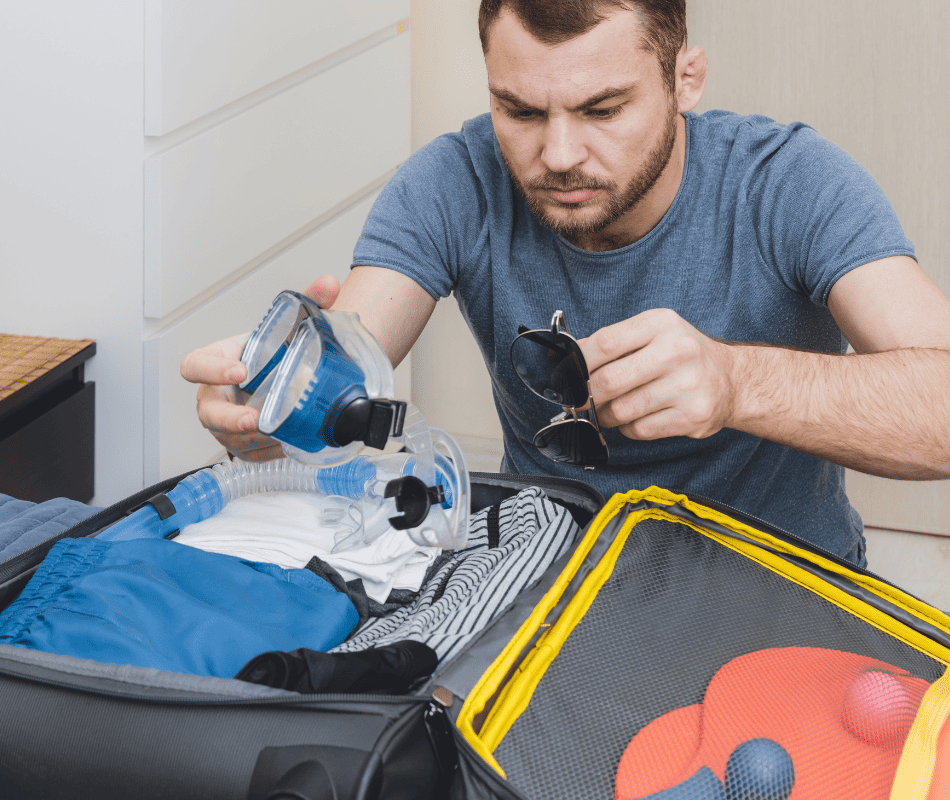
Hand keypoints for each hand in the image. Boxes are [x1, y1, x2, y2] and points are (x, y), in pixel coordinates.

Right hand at [178, 275, 341, 460]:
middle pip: (207, 411)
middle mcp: (215, 393)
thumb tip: (328, 284)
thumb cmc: (277, 350)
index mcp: (219, 360)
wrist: (289, 373)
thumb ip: (308, 302)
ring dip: (253, 438)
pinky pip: (247, 454)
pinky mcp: (241, 442)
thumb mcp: (290, 326)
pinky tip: (285, 446)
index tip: (239, 371)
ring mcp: (225, 421)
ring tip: (278, 434)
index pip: (196, 364)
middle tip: (254, 419)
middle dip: (228, 418)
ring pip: (227, 436)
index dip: (211, 370)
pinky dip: (266, 453)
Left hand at [578, 308, 735, 440]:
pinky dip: (628, 428)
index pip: (605, 343)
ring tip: (611, 409)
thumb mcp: (653, 333)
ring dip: (607, 415)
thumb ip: (614, 343)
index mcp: (662, 324)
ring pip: (622, 410)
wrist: (731, 380)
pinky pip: (639, 430)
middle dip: (587, 395)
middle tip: (581, 399)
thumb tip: (569, 360)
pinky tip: (636, 418)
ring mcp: (687, 385)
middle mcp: (677, 351)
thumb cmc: (682, 355)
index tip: (567, 374)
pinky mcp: (691, 416)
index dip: (579, 362)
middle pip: (609, 381)